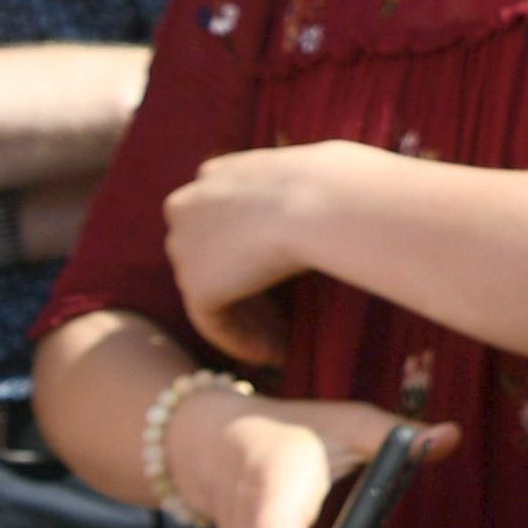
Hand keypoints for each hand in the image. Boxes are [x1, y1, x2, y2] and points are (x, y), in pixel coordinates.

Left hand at [164, 142, 364, 367]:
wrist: (324, 199)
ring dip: (247, 320)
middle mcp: (187, 206)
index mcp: (214, 175)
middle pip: (210, 255)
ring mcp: (184, 246)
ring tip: (282, 344)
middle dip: (244, 288)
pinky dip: (241, 341)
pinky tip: (274, 355)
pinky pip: (213, 322)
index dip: (248, 248)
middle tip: (282, 318)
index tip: (280, 274)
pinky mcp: (196, 285)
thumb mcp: (317, 172)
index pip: (223, 216)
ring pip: (212, 290)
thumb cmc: (337, 183)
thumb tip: (344, 194)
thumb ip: (303, 190)